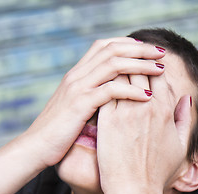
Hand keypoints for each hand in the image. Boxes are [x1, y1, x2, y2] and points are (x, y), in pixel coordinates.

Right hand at [23, 37, 165, 168]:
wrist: (35, 146)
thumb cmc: (58, 131)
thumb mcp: (74, 106)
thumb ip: (90, 95)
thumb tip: (113, 92)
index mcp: (76, 74)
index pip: (104, 46)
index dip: (127, 43)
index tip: (147, 48)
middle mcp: (77, 75)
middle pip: (112, 50)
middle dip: (140, 49)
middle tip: (161, 53)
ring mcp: (77, 88)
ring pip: (114, 65)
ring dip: (140, 65)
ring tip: (161, 69)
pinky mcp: (80, 104)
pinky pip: (110, 90)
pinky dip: (131, 90)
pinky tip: (148, 96)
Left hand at [97, 72, 191, 193]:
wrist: (133, 189)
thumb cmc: (157, 171)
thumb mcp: (180, 145)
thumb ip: (184, 119)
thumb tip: (187, 99)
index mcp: (165, 110)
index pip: (159, 75)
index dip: (151, 64)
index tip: (144, 61)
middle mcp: (147, 106)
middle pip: (140, 71)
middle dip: (134, 60)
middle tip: (126, 55)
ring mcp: (125, 112)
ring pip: (121, 77)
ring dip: (118, 67)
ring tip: (112, 63)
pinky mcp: (107, 120)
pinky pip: (105, 91)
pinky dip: (104, 82)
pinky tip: (99, 78)